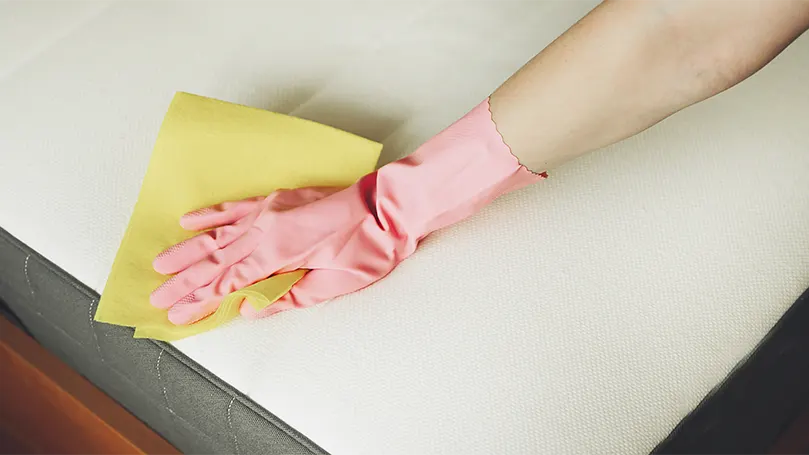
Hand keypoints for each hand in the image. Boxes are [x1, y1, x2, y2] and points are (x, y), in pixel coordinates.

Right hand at [151, 98, 542, 324]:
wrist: (390, 206)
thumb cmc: (370, 246)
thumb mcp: (333, 283)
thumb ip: (287, 296)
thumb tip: (251, 308)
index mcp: (278, 252)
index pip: (228, 282)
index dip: (200, 301)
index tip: (176, 314)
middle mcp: (266, 228)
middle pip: (215, 259)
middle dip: (184, 280)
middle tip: (155, 295)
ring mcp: (269, 210)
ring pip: (218, 233)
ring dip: (188, 250)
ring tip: (160, 262)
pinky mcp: (278, 198)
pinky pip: (237, 206)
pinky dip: (212, 213)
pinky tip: (191, 219)